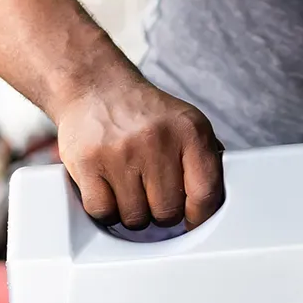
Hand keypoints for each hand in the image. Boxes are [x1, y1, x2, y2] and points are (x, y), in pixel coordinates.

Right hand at [51, 76, 225, 229]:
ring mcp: (119, 151)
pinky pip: (103, 212)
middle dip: (161, 211)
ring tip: (129, 186)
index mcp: (189, 130)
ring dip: (132, 212)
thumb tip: (215, 202)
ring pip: (135, 218)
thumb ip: (205, 159)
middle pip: (168, 213)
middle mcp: (156, 139)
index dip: (199, 216)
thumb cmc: (143, 112)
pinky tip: (109, 189)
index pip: (206, 193)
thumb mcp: (186, 123)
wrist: (94, 83)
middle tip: (152, 192)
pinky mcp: (87, 162)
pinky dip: (106, 209)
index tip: (191, 219)